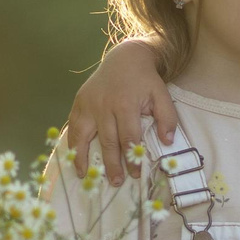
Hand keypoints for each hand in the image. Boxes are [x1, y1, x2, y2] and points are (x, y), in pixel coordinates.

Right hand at [65, 40, 177, 185]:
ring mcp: (88, 104)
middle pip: (107, 140)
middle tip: (116, 182)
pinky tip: (74, 159)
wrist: (124, 58)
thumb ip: (167, 118)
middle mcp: (104, 106)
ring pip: (84, 135)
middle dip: (112, 164)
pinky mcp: (79, 102)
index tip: (136, 174)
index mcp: (125, 104)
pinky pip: (73, 127)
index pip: (129, 138)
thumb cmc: (145, 80)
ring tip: (86, 176)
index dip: (132, 158)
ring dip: (84, 158)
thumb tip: (167, 142)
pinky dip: (72, 144)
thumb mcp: (161, 94)